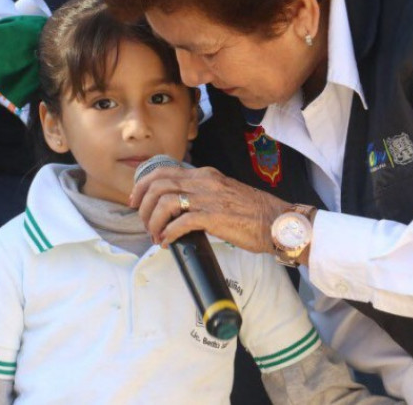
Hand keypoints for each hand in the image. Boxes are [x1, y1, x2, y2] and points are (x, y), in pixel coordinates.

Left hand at [129, 164, 290, 252]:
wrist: (277, 221)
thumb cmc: (254, 213)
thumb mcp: (224, 193)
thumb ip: (204, 195)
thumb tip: (181, 209)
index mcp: (206, 175)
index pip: (164, 170)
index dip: (143, 184)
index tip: (136, 200)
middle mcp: (204, 182)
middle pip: (158, 184)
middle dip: (143, 205)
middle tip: (143, 222)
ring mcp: (208, 198)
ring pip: (164, 202)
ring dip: (154, 221)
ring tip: (156, 235)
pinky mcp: (213, 217)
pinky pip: (180, 222)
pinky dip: (168, 233)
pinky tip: (168, 242)